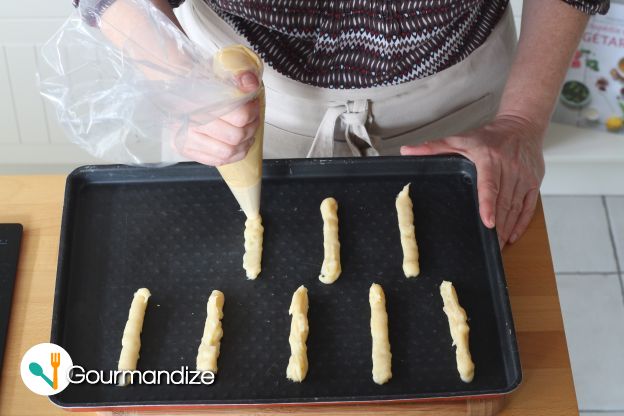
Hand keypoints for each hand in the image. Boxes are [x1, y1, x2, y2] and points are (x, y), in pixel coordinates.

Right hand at [178, 72, 260, 165]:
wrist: (171, 87)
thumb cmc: (198, 81)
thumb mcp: (220, 72)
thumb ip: (240, 76)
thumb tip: (252, 85)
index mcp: (198, 100)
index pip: (239, 116)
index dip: (252, 113)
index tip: (253, 105)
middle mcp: (190, 122)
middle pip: (235, 136)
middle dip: (250, 129)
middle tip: (252, 120)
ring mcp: (186, 139)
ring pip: (227, 152)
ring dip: (244, 145)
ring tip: (248, 134)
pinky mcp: (185, 149)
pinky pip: (216, 160)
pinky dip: (233, 156)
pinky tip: (239, 146)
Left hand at [400, 115, 544, 247]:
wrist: (522, 125)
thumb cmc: (489, 136)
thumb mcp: (460, 139)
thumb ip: (432, 147)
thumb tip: (406, 151)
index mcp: (489, 158)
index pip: (489, 185)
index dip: (488, 204)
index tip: (487, 221)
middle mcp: (510, 168)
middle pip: (503, 202)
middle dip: (497, 226)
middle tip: (488, 246)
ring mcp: (524, 176)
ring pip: (516, 207)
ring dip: (507, 228)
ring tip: (497, 246)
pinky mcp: (534, 182)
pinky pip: (529, 207)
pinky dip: (521, 223)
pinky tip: (511, 235)